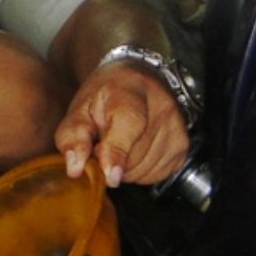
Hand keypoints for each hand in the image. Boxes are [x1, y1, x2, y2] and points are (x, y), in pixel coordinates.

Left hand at [54, 61, 190, 187]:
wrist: (139, 79)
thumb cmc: (107, 95)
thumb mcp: (80, 108)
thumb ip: (73, 137)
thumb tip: (75, 168)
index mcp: (130, 92)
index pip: (129, 125)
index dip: (116, 153)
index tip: (109, 176)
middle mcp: (161, 109)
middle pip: (133, 158)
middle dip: (110, 161)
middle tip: (102, 142)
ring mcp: (176, 128)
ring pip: (143, 172)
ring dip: (125, 167)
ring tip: (120, 142)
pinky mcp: (183, 145)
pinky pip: (155, 175)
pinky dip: (140, 170)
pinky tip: (135, 149)